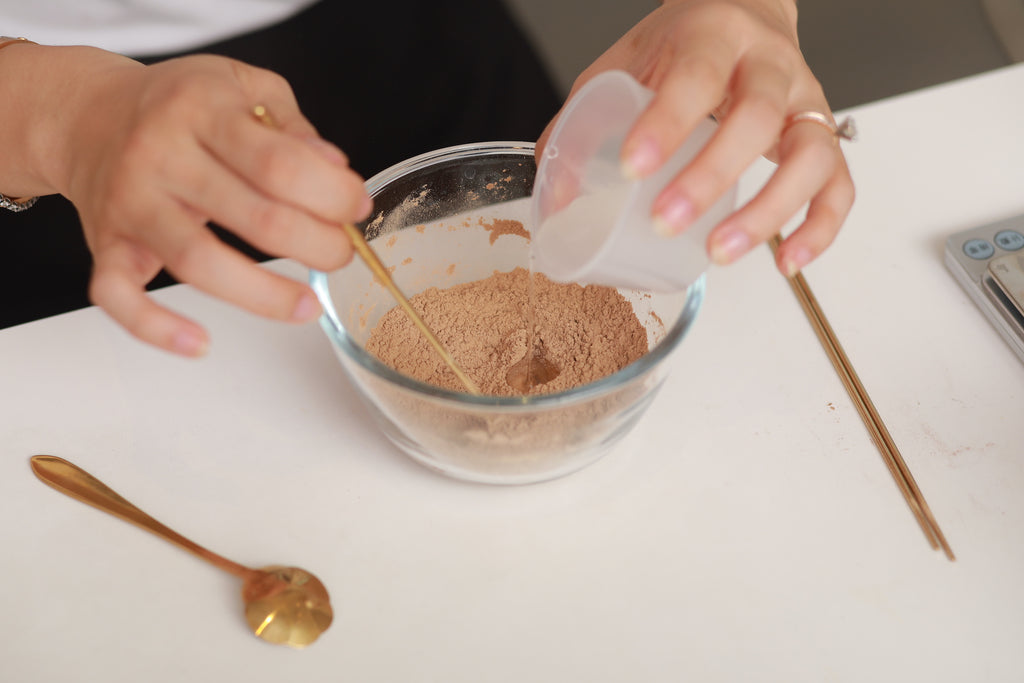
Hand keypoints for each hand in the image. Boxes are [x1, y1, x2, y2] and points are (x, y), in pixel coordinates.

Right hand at [55, 52, 370, 355]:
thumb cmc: (178, 105)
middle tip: (339, 254)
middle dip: (317, 245)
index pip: (281, 163)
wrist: (87, 114)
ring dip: (263, 295)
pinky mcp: (106, 245)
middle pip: (256, 217)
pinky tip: (200, 343)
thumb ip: (293, 126)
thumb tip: (335, 169)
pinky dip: (156, 327)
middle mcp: (163, 156)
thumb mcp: (243, 85)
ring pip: (199, 263)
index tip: (356, 208)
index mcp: (204, 111)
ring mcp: (132, 204)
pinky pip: (118, 296)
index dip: (332, 195)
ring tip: (306, 305)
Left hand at [539, 0, 853, 276]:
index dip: (665, 125)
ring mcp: (803, 100)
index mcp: (712, 37)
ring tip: (720, 252)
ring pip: (811, 154)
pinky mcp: (822, 134)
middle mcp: (767, 64)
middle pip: (756, 118)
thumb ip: (586, 122)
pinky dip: (820, 227)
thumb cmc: (682, 45)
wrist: (743, 9)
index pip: (694, 78)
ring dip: (768, 211)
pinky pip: (838, 183)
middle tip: (665, 223)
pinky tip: (787, 261)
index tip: (631, 168)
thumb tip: (557, 195)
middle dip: (709, 178)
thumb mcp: (625, 63)